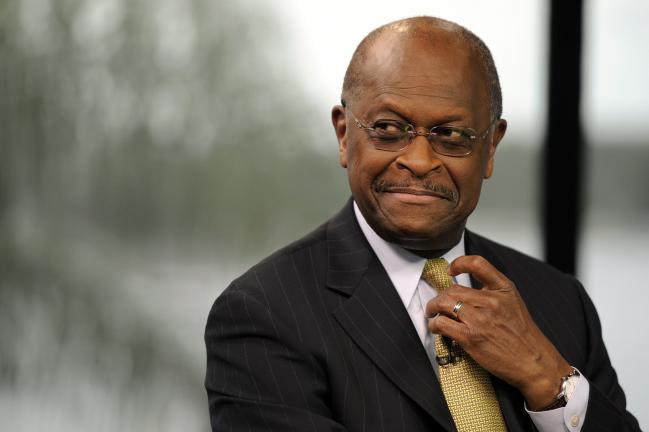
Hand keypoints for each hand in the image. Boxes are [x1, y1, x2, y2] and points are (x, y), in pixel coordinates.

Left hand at [425, 255, 571, 409]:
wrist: (534, 363)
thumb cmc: (522, 336)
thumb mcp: (513, 304)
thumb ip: (492, 293)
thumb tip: (464, 291)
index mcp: (504, 289)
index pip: (477, 264)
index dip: (459, 263)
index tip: (450, 270)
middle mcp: (491, 301)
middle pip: (453, 289)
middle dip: (440, 296)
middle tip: (437, 303)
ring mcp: (480, 319)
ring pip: (443, 304)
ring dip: (433, 309)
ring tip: (432, 314)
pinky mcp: (470, 337)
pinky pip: (442, 324)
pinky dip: (434, 324)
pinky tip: (436, 327)